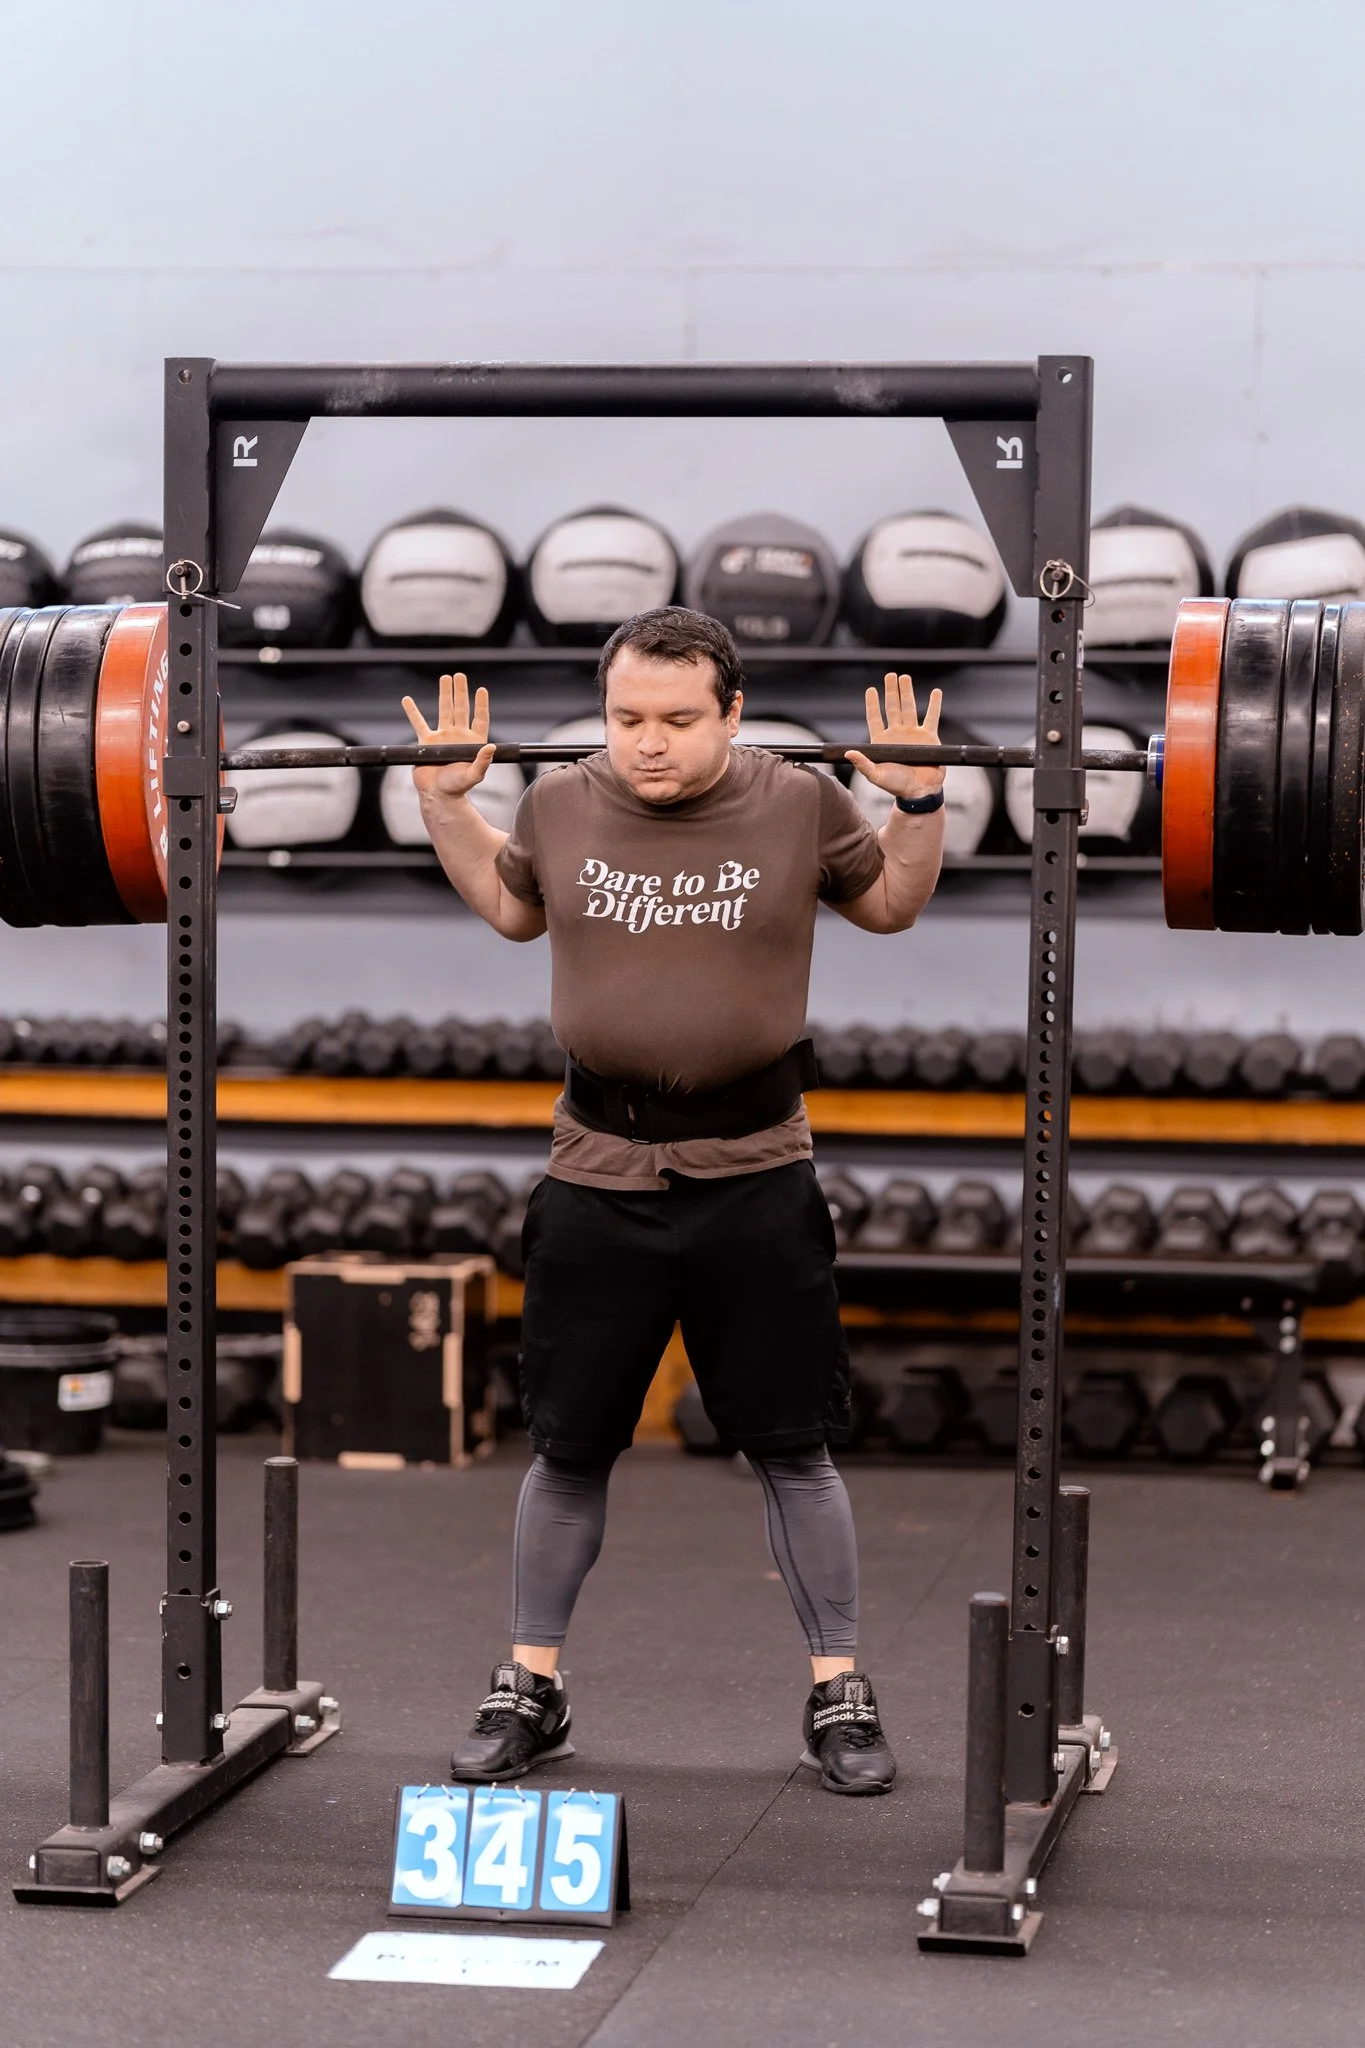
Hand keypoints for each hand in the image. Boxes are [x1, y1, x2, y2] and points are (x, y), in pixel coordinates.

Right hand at [400, 672, 494, 800]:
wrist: (438, 795)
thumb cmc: (458, 787)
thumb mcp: (474, 775)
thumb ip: (483, 762)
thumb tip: (491, 747)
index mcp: (472, 742)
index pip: (479, 718)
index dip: (481, 704)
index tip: (481, 690)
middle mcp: (458, 736)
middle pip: (460, 708)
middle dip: (460, 691)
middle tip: (460, 675)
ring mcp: (442, 737)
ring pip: (443, 710)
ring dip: (444, 694)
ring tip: (445, 678)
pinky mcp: (426, 743)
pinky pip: (419, 723)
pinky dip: (412, 712)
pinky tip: (407, 700)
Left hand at [845, 672, 944, 801]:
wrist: (920, 792)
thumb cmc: (897, 786)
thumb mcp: (876, 775)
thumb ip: (863, 764)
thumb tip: (849, 753)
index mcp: (883, 741)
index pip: (875, 718)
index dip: (873, 704)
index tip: (871, 690)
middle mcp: (897, 735)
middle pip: (893, 708)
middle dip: (891, 691)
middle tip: (890, 675)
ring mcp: (913, 734)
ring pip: (910, 708)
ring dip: (907, 692)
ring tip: (904, 678)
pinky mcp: (929, 737)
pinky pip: (932, 717)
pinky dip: (934, 704)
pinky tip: (935, 692)